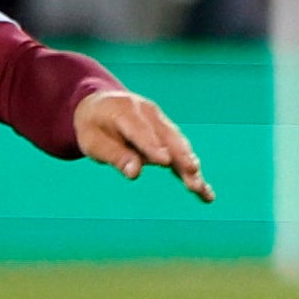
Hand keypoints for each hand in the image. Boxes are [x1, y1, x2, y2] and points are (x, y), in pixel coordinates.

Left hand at [75, 88, 213, 201]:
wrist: (100, 105)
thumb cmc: (94, 126)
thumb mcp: (93, 141)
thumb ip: (114, 155)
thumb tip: (134, 173)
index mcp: (125, 111)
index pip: (142, 131)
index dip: (154, 146)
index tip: (166, 162)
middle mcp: (149, 114)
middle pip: (168, 137)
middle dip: (182, 157)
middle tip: (193, 173)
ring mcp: (161, 122)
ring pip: (179, 145)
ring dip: (191, 166)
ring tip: (200, 187)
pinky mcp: (167, 134)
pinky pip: (181, 153)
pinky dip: (192, 171)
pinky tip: (205, 193)